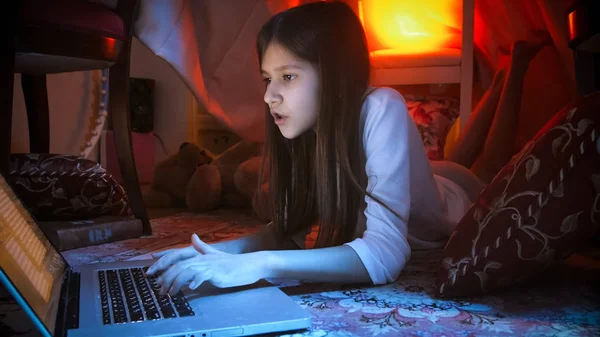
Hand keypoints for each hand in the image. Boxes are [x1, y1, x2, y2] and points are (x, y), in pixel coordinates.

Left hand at [147, 234, 267, 294]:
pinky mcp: (216, 272)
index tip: (150, 270)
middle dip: (164, 277)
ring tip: (170, 294)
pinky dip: (194, 282)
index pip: (175, 254)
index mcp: (199, 253)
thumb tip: (193, 236)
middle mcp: (201, 257)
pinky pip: (201, 276)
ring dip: (175, 283)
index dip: (161, 261)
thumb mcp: (214, 254)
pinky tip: (191, 288)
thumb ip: (202, 247)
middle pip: (177, 264)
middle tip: (159, 289)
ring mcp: (208, 264)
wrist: (249, 265)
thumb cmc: (232, 263)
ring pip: (185, 271)